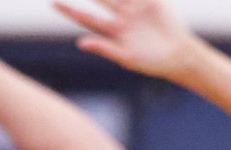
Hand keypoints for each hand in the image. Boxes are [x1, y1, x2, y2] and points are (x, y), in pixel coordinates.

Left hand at [52, 0, 199, 79]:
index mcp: (112, 30)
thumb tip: (80, 43)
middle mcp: (121, 16)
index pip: (85, 17)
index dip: (68, 10)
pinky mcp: (150, 1)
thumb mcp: (127, 58)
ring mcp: (135, 6)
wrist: (179, 55)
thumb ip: (104, 48)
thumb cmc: (152, 62)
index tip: (52, 3)